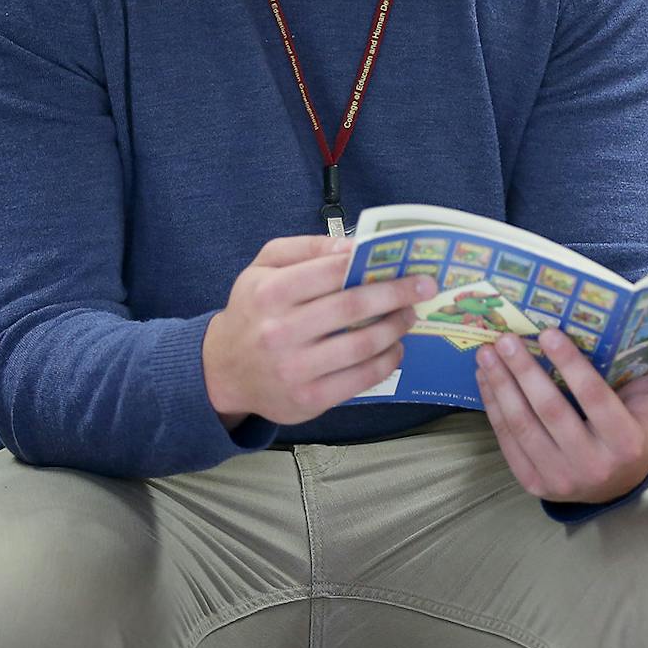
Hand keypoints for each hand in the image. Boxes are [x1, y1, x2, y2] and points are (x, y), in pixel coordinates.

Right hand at [202, 235, 436, 427]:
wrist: (222, 371)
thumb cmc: (253, 310)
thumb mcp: (263, 267)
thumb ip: (306, 248)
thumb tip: (354, 247)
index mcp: (270, 293)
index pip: (333, 271)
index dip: (373, 264)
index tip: (405, 262)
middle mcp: (280, 332)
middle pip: (354, 307)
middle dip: (398, 294)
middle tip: (424, 287)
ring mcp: (295, 370)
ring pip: (364, 345)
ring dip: (397, 327)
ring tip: (409, 315)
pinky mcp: (308, 400)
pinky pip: (361, 379)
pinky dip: (388, 361)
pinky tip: (395, 348)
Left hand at [477, 327, 647, 502]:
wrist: (617, 485)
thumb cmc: (640, 428)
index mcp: (626, 441)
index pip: (594, 399)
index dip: (570, 365)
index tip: (547, 332)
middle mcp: (592, 464)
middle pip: (551, 413)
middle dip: (524, 373)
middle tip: (507, 337)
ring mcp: (560, 478)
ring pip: (524, 427)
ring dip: (502, 388)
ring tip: (489, 353)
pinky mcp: (534, 484)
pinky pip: (509, 443)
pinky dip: (494, 408)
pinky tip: (486, 379)